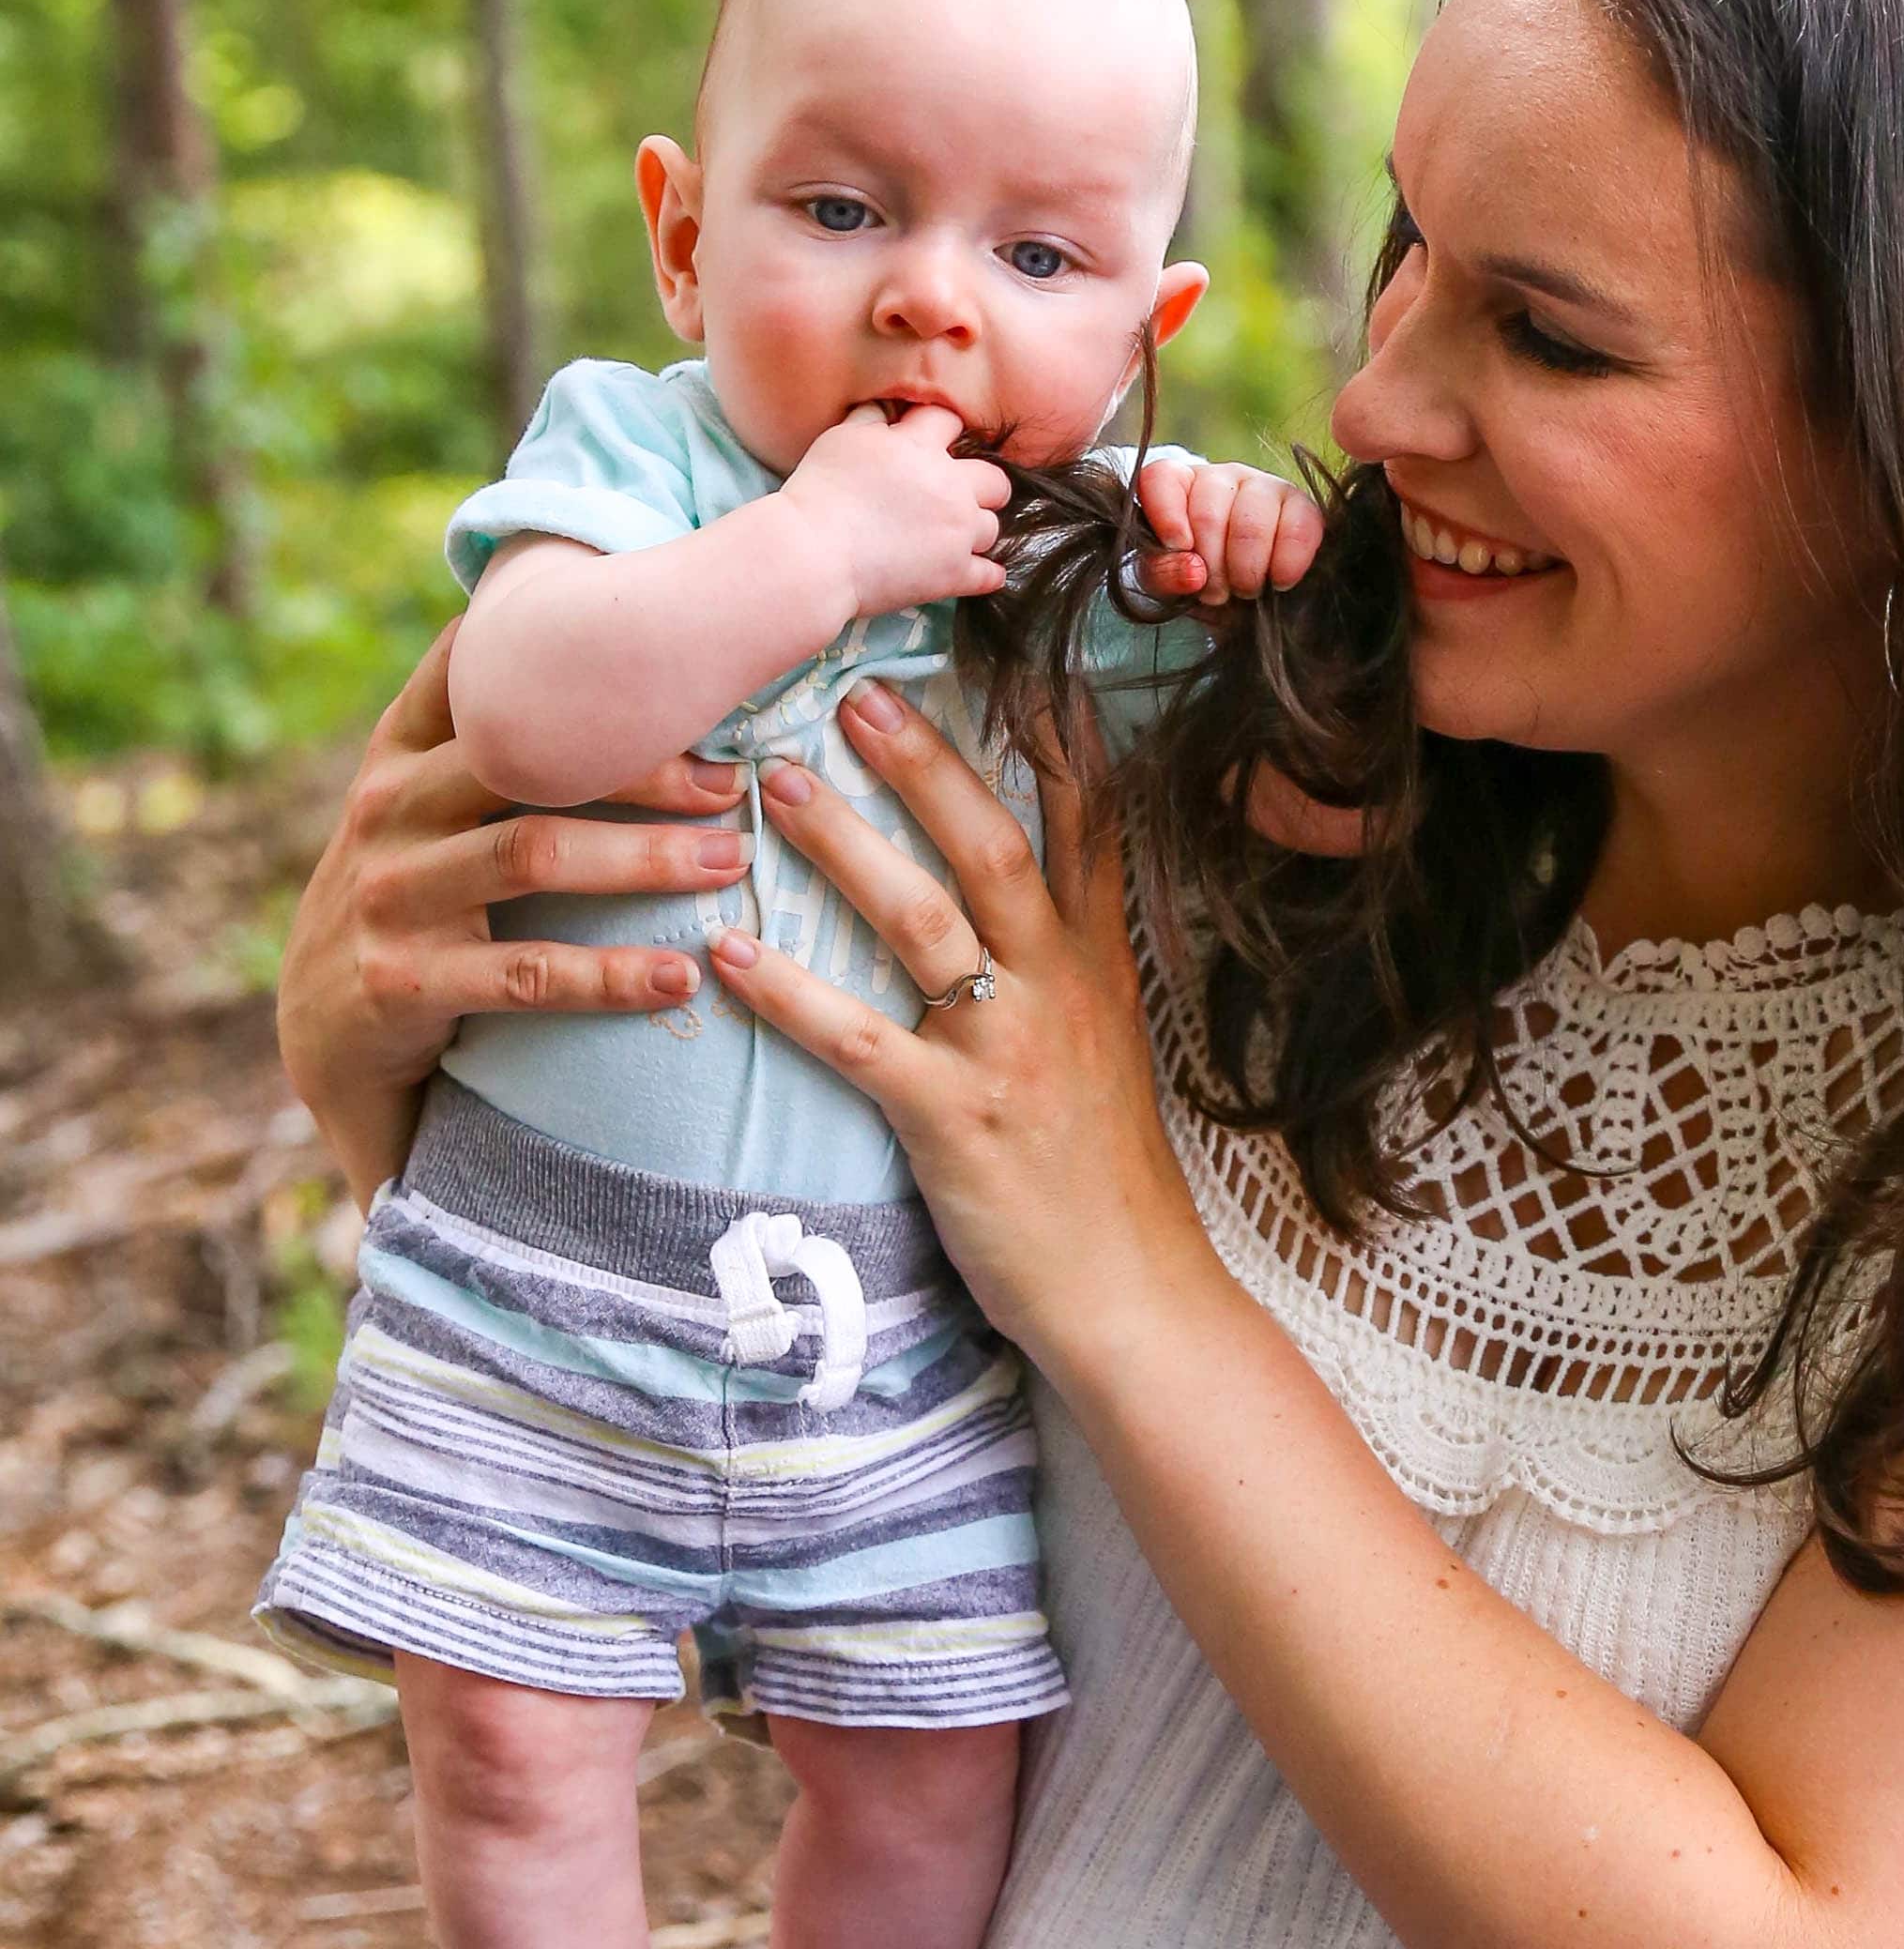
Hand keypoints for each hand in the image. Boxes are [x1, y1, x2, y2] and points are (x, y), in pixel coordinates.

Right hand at [278, 623, 753, 1199]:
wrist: (327, 1030)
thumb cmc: (414, 897)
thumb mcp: (424, 806)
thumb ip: (492, 743)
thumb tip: (618, 660)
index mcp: (400, 752)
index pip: (481, 674)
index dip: (578, 659)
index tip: (682, 664)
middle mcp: (387, 807)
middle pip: (529, 760)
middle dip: (644, 764)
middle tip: (737, 782)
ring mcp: (390, 893)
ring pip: (533, 855)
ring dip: (645, 857)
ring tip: (730, 862)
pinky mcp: (403, 980)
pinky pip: (526, 974)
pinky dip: (611, 977)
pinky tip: (681, 977)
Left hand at [705, 682, 1213, 1372]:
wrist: (1132, 1296)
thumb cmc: (1102, 1181)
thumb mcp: (1110, 1052)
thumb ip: (1068, 968)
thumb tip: (1014, 909)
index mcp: (1098, 968)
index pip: (1088, 827)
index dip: (1055, 736)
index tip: (1016, 652)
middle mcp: (1059, 991)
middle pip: (992, 847)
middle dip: (922, 763)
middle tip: (851, 690)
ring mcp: (1007, 1053)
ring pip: (923, 922)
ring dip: (842, 846)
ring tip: (770, 787)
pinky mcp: (953, 1123)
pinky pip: (857, 1042)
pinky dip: (787, 995)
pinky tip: (726, 954)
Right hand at [780, 401, 1010, 624]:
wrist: (813, 553)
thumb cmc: (819, 493)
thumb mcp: (840, 439)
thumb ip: (870, 419)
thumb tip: (886, 410)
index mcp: (921, 447)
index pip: (951, 421)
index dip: (943, 430)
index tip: (933, 445)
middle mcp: (950, 486)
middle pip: (994, 480)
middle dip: (982, 486)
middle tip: (959, 496)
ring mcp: (957, 532)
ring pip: (992, 528)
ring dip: (975, 531)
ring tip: (953, 537)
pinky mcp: (954, 574)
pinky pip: (990, 575)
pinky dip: (984, 574)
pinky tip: (974, 571)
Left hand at [1135, 454, 1323, 607]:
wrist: (1246, 603)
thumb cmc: (1200, 585)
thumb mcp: (1168, 585)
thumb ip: (1164, 575)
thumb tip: (1194, 573)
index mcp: (1179, 486)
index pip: (1162, 479)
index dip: (1167, 515)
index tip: (1179, 549)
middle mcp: (1221, 478)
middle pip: (1208, 513)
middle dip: (1210, 566)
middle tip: (1215, 593)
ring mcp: (1265, 487)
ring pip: (1251, 523)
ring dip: (1245, 570)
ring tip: (1244, 591)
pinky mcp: (1303, 507)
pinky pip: (1298, 529)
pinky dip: (1287, 564)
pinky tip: (1279, 582)